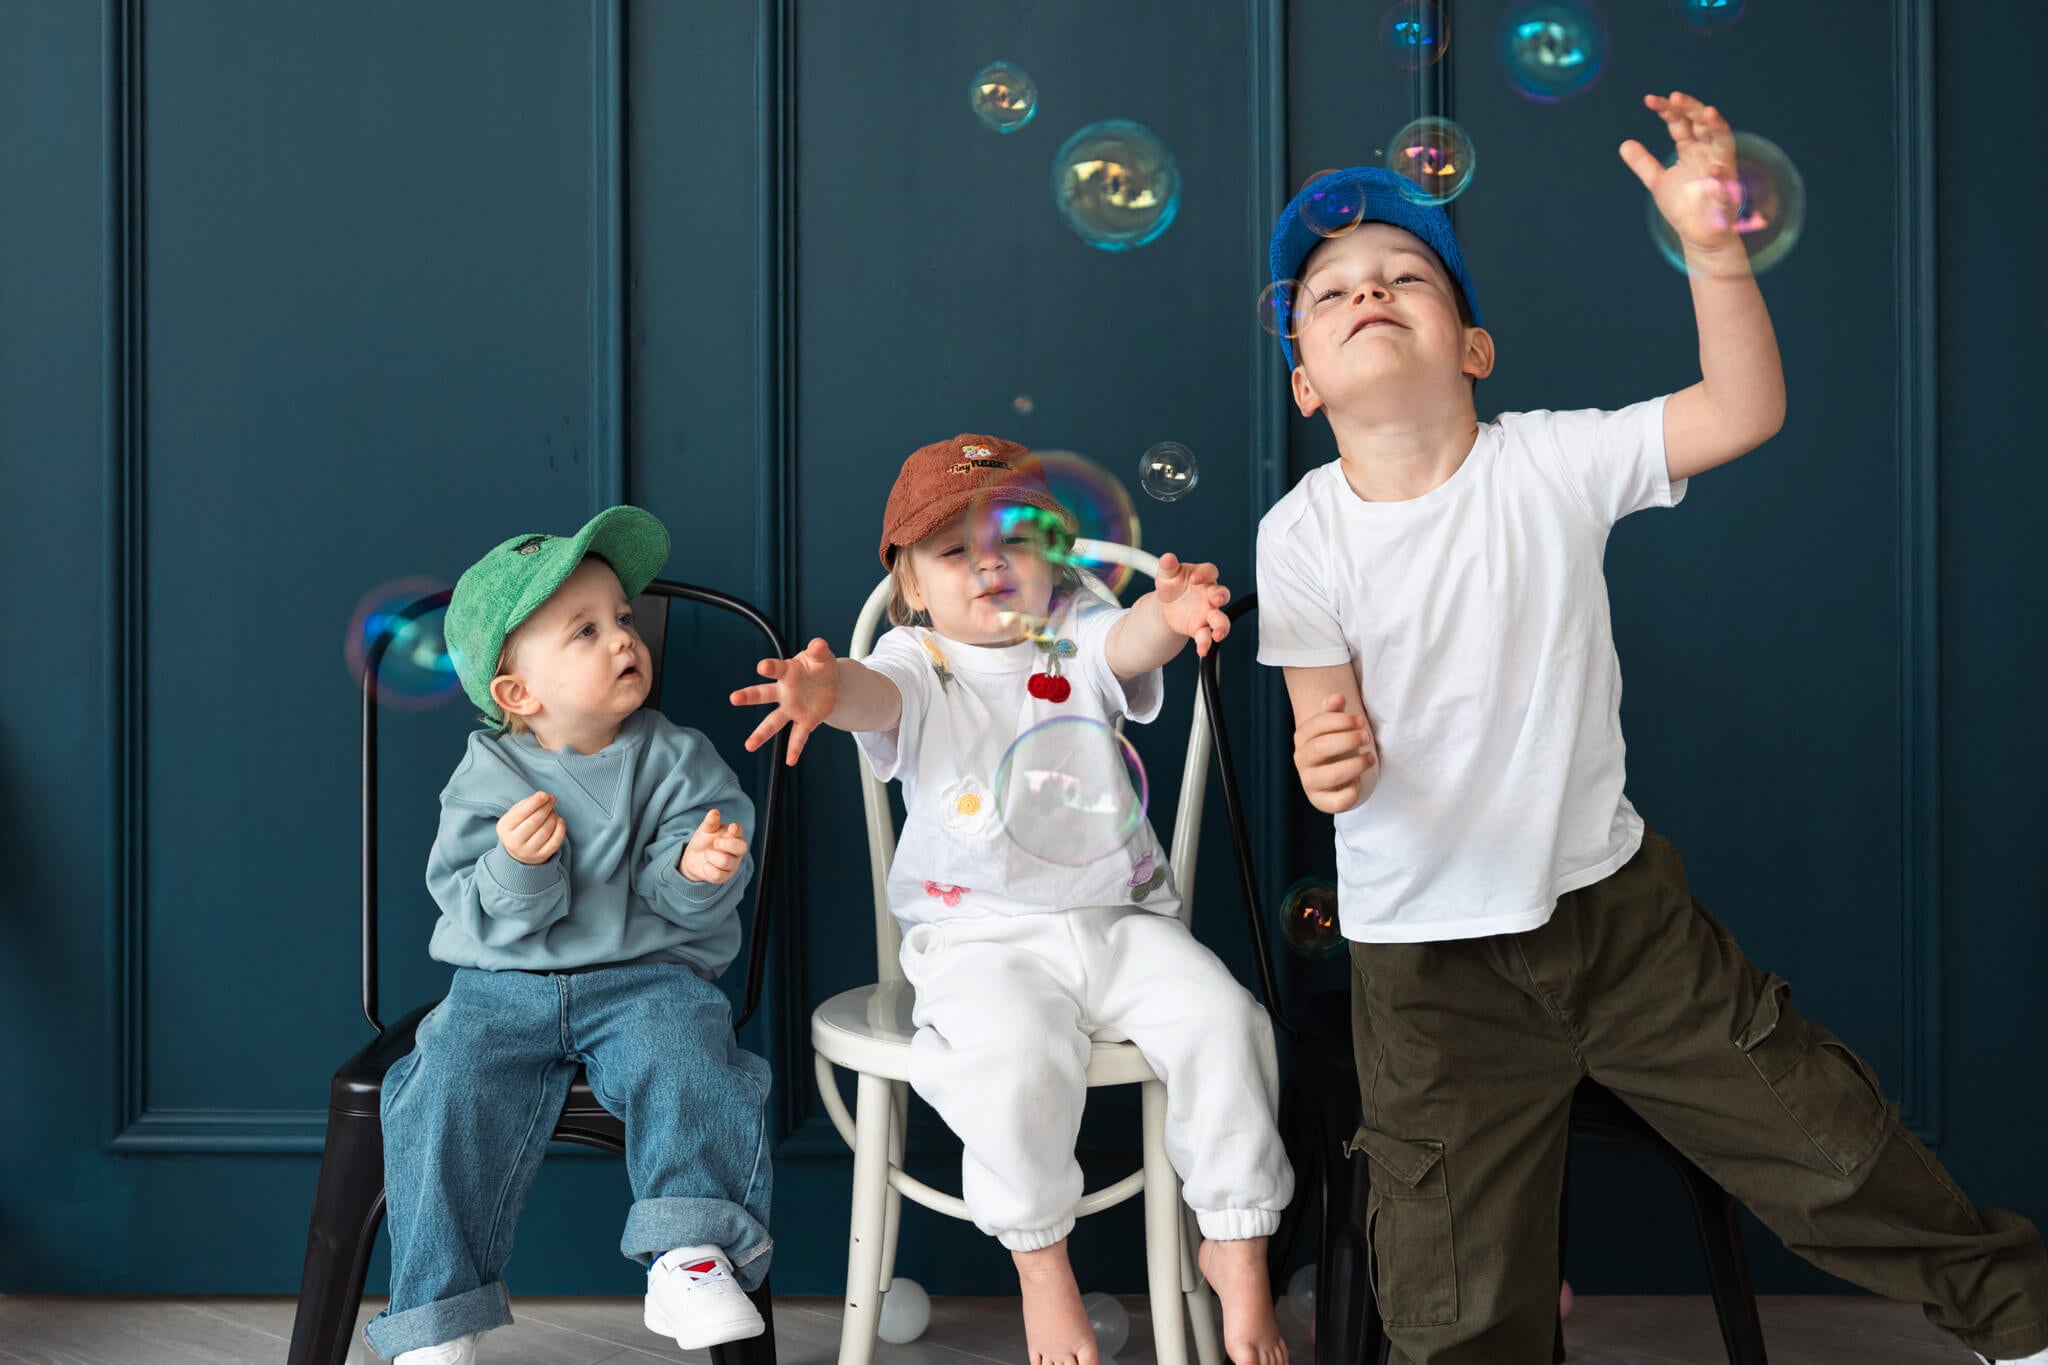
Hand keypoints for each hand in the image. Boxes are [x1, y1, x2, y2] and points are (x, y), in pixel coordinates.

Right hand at [496, 790, 564, 865]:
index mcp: (504, 828)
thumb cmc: (519, 826)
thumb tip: (546, 796)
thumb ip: (528, 803)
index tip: (545, 794)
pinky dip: (560, 829)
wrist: (518, 851)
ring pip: (545, 831)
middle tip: (552, 799)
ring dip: (553, 817)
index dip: (535, 802)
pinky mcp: (541, 857)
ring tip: (553, 811)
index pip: (521, 813)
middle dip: (546, 808)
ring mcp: (528, 851)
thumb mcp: (516, 813)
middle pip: (534, 821)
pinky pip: (555, 842)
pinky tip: (560, 821)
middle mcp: (514, 842)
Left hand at [679, 807, 748, 883]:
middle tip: (715, 843)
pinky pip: (718, 874)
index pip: (740, 831)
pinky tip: (706, 865)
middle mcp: (737, 850)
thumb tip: (714, 812)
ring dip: (711, 856)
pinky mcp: (725, 877)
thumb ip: (710, 822)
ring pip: (726, 861)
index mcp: (735, 835)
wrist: (693, 858)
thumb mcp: (705, 830)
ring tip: (707, 854)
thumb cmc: (704, 841)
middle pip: (741, 847)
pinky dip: (707, 869)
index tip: (731, 828)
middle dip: (725, 844)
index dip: (737, 830)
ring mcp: (733, 864)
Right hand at [730, 637, 838, 764]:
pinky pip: (797, 736)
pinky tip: (790, 760)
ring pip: (773, 721)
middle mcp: (785, 692)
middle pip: (764, 694)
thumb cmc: (820, 667)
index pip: (778, 669)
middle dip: (749, 696)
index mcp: (789, 672)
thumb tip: (819, 643)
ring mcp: (792, 708)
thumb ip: (819, 650)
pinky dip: (794, 748)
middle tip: (734, 698)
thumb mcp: (822, 657)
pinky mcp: (805, 721)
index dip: (771, 667)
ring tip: (749, 745)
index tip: (762, 666)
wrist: (829, 682)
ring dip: (761, 734)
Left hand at [1154, 552, 1231, 656]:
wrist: (1167, 606)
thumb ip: (1168, 567)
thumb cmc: (1172, 586)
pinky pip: (1207, 636)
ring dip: (1222, 626)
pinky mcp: (1201, 627)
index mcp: (1203, 577)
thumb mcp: (1167, 575)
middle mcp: (1209, 594)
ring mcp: (1208, 612)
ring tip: (1217, 634)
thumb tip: (1167, 558)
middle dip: (1221, 597)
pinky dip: (1206, 643)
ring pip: (1221, 619)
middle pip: (1222, 594)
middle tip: (1216, 600)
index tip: (1195, 578)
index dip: (1205, 573)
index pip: (1210, 571)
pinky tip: (1202, 649)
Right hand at [1293, 693, 1377, 813]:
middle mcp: (1301, 760)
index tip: (1360, 720)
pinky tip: (1358, 783)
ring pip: (1330, 775)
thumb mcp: (1335, 728)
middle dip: (1348, 740)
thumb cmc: (1337, 747)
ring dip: (1356, 765)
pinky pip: (1336, 801)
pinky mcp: (1320, 801)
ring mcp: (1309, 782)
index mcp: (1302, 738)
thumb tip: (1337, 697)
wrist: (1333, 777)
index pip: (1316, 725)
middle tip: (1367, 736)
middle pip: (1321, 747)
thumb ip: (1335, 712)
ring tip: (1370, 758)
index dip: (1340, 721)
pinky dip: (1351, 792)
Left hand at [1619, 91, 1744, 263]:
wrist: (1698, 235)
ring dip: (1718, 127)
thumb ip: (1644, 163)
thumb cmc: (1683, 205)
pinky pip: (1726, 184)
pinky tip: (1713, 170)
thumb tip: (1624, 144)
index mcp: (1692, 148)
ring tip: (1708, 112)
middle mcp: (1708, 154)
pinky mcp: (1727, 195)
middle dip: (1691, 108)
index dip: (1667, 110)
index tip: (1649, 100)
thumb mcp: (1657, 182)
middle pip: (1703, 124)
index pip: (1680, 123)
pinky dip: (1721, 177)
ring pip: (1724, 143)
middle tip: (1675, 96)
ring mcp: (1720, 172)